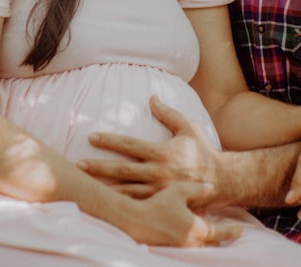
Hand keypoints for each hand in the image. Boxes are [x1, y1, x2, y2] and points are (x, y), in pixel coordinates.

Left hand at [79, 96, 222, 208]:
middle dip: (99, 167)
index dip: (109, 141)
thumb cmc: (203, 151)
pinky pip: (137, 204)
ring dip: (105, 188)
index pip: (129, 145)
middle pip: (122, 170)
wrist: (222, 181)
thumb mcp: (188, 127)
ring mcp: (159, 191)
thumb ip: (168, 113)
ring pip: (126, 191)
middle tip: (79, 164)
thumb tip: (151, 97)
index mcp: (162, 152)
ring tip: (85, 185)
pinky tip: (104, 202)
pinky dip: (120, 203)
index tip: (91, 137)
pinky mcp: (161, 203)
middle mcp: (158, 172)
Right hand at [114, 181, 242, 246]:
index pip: (222, 233)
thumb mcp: (178, 190)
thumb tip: (212, 187)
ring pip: (202, 247)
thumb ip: (197, 188)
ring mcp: (182, 248)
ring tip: (210, 232)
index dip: (233, 231)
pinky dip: (194, 241)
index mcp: (198, 228)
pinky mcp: (171, 249)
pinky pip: (189, 247)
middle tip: (227, 231)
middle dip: (221, 237)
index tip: (241, 230)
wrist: (133, 221)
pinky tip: (191, 233)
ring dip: (207, 240)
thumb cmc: (156, 204)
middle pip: (214, 243)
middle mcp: (192, 242)